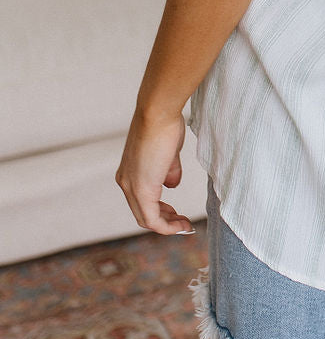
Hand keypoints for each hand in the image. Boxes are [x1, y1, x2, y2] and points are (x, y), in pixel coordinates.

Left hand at [115, 108, 194, 235]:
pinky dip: (167, 226)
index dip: (161, 211)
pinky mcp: (141, 189)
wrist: (158, 113)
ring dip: (167, 225)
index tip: (177, 214)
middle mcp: (126, 182)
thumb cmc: (164, 125)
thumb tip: (172, 183)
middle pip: (143, 213)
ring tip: (184, 225)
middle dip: (165, 221)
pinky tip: (181, 224)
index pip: (141, 201)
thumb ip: (169, 170)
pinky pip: (151, 218)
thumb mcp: (168, 153)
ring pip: (146, 218)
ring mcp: (131, 187)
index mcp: (129, 172)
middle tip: (181, 222)